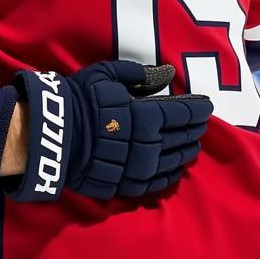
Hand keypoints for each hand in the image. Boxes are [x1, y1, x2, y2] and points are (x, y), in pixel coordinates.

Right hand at [9, 62, 210, 201]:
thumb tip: (165, 73)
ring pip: (172, 162)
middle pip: (181, 138)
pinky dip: (169, 175)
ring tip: (192, 146)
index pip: (182, 114)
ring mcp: (138, 169)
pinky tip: (175, 170)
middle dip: (193, 130)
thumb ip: (138, 74)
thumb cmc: (80, 100)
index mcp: (147, 117)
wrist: (53, 135)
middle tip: (201, 125)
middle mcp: (149, 146)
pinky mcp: (125, 185)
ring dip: (184, 152)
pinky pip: (155, 183)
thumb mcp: (107, 75)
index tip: (206, 105)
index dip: (198, 109)